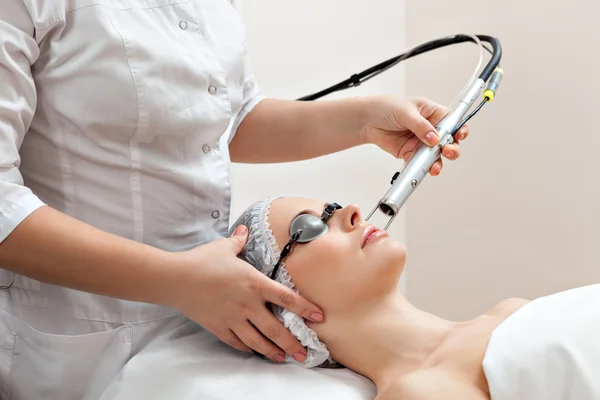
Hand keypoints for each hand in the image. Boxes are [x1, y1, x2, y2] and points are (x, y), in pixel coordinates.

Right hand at [168, 225, 323, 363]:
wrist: (176, 279)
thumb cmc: (201, 261)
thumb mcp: (224, 247)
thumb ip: (238, 241)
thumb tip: (244, 231)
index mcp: (254, 283)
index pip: (286, 298)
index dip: (305, 308)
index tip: (318, 316)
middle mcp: (247, 304)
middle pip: (275, 328)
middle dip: (291, 343)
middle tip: (303, 354)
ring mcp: (233, 318)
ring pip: (257, 340)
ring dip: (271, 351)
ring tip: (282, 358)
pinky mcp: (218, 327)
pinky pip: (236, 341)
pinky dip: (246, 347)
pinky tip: (252, 351)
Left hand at [361, 96, 468, 175]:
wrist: (367, 120)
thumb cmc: (386, 107)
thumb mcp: (406, 112)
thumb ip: (421, 126)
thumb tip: (434, 138)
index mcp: (433, 113)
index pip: (452, 122)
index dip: (459, 129)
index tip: (460, 135)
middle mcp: (430, 128)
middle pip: (448, 141)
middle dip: (452, 148)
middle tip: (447, 151)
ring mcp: (421, 142)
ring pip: (436, 154)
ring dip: (439, 161)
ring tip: (436, 166)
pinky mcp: (410, 153)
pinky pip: (421, 162)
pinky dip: (424, 167)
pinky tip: (425, 170)